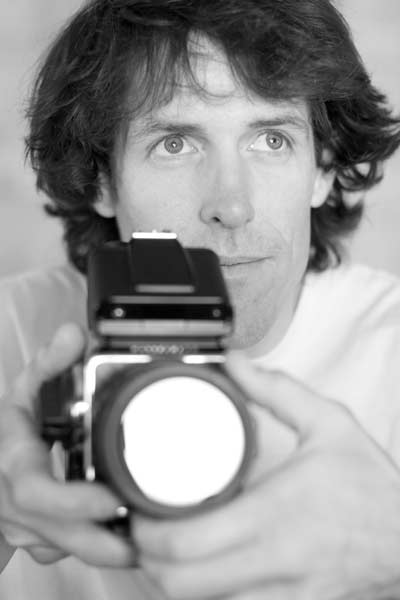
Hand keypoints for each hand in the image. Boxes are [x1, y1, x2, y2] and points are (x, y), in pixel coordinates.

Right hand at [0, 323, 134, 567]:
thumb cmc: (7, 427)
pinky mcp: (36, 538)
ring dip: (104, 551)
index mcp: (14, 463)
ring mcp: (24, 526)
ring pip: (64, 549)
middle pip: (57, 534)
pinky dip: (95, 550)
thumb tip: (74, 334)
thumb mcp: (25, 388)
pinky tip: (124, 541)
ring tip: (146, 544)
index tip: (112, 500)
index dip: (72, 501)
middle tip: (146, 540)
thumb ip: (50, 361)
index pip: (35, 491)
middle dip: (102, 543)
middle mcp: (15, 502)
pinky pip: (65, 552)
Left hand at [134, 353, 399, 599]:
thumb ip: (276, 390)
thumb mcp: (328, 423)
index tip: (136, 509)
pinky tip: (206, 565)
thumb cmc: (371, 487)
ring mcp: (281, 595)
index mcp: (274, 514)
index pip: (184, 543)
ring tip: (167, 545)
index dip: (144, 533)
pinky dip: (206, 591)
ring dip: (172, 577)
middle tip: (141, 528)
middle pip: (178, 583)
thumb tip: (235, 363)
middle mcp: (272, 561)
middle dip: (147, 558)